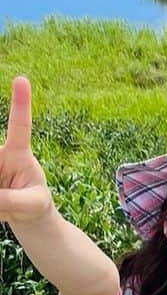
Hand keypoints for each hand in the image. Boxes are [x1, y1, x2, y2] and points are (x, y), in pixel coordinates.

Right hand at [0, 77, 53, 226]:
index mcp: (19, 154)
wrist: (25, 215)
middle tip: (4, 192)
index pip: (20, 126)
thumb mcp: (33, 205)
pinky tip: (1, 205)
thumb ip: (13, 200)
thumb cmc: (34, 204)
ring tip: (4, 202)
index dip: (21, 103)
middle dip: (0, 178)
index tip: (21, 79)